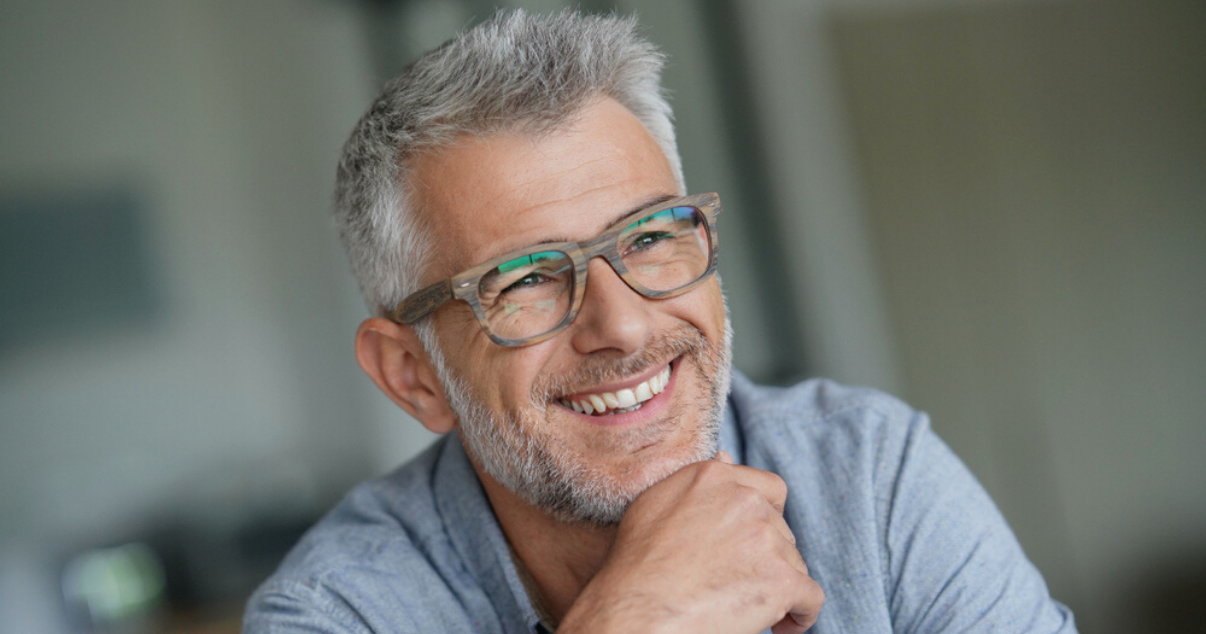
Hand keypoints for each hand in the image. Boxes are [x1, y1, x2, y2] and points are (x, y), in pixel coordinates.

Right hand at [560, 451, 823, 633]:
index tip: (753, 545)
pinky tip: (780, 625)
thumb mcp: (655, 505)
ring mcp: (766, 538)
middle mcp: (745, 500)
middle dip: (767, 558)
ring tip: (746, 608)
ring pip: (794, 565)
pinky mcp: (781, 579)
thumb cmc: (636, 566)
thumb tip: (727, 456)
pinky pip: (810, 599)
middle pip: (781, 531)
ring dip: (777, 587)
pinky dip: (800, 616)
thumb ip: (697, 482)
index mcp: (714, 477)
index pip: (769, 489)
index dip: (767, 520)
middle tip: (738, 584)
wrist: (636, 611)